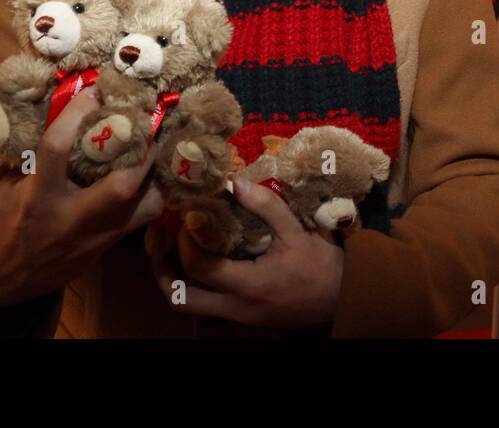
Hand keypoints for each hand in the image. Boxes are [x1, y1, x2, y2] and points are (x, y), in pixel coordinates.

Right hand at [0, 87, 162, 308]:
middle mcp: (73, 217)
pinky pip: (146, 216)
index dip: (77, 113)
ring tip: (156, 138)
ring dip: (155, 170)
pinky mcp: (112, 244)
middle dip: (138, 147)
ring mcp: (98, 234)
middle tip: (145, 115)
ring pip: (146, 204)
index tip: (93, 89)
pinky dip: (155, 190)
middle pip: (121, 184)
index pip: (58, 148)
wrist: (4, 282)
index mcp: (37, 198)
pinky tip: (153, 169)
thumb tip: (29, 103)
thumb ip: (9, 149)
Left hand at [149, 177, 343, 328]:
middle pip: (179, 298)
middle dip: (161, 268)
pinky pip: (203, 305)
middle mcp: (234, 307)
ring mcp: (235, 317)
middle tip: (157, 238)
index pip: (199, 266)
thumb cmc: (320, 266)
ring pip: (188, 305)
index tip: (187, 215)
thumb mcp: (297, 231)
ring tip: (166, 249)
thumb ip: (266, 206)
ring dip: (172, 279)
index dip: (185, 239)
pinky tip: (193, 261)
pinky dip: (191, 285)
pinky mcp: (240, 318)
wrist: (341, 300)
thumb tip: (232, 182)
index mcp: (248, 285)